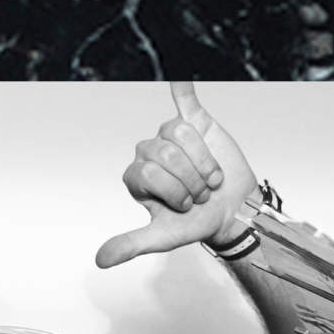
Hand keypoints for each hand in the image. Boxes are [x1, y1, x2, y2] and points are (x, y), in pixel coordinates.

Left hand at [95, 82, 259, 268]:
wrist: (233, 212)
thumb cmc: (197, 224)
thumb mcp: (162, 237)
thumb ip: (131, 244)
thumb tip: (100, 261)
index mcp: (137, 176)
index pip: (149, 171)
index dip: (173, 190)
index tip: (185, 206)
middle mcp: (150, 153)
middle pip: (165, 151)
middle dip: (190, 178)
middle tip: (200, 193)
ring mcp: (172, 137)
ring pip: (182, 133)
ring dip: (203, 161)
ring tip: (209, 177)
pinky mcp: (195, 122)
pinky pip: (184, 100)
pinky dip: (181, 85)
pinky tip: (177, 72)